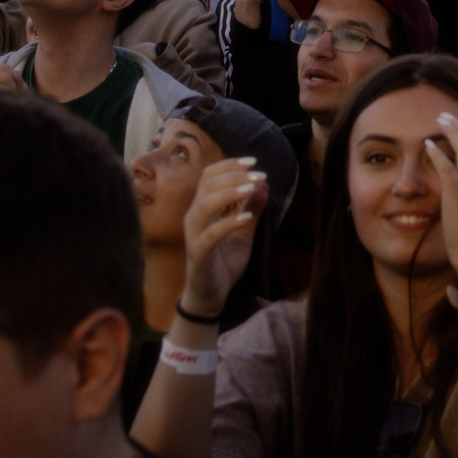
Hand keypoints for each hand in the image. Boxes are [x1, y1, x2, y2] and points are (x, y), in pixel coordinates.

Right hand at [179, 157, 269, 319]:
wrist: (211, 296)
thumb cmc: (225, 262)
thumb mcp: (244, 233)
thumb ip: (252, 210)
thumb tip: (263, 185)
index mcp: (202, 208)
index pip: (209, 176)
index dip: (229, 165)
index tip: (253, 162)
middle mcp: (194, 217)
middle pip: (207, 184)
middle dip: (234, 175)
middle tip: (259, 175)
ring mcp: (194, 235)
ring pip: (205, 204)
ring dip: (230, 192)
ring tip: (252, 188)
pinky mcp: (199, 253)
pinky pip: (211, 234)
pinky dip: (228, 222)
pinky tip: (246, 218)